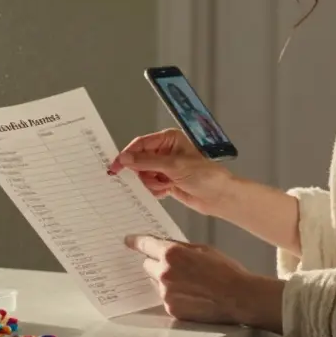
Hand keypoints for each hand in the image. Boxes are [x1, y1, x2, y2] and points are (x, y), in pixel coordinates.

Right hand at [107, 129, 232, 216]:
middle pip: (139, 161)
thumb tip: (125, 158)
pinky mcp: (166, 181)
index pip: (140, 144)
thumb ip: (147, 162)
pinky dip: (155, 190)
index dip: (127, 155)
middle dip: (144, 173)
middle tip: (154, 178)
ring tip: (166, 185)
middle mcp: (165, 151)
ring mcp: (165, 167)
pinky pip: (150, 185)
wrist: (219, 197)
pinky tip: (168, 190)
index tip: (116, 167)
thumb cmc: (205, 175)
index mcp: (168, 139)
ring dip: (151, 183)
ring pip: (143, 175)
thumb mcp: (174, 166)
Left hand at [125, 234, 284, 330]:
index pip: (145, 244)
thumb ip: (179, 247)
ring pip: (156, 282)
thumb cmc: (225, 270)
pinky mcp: (171, 309)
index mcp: (172, 254)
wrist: (238, 297)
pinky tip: (191, 294)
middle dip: (156, 263)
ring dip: (165, 280)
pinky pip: (165, 298)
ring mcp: (166, 293)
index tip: (128, 241)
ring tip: (190, 283)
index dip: (136, 242)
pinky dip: (173, 295)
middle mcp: (164, 273)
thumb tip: (162, 245)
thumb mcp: (202, 249)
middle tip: (175, 266)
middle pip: (147, 265)